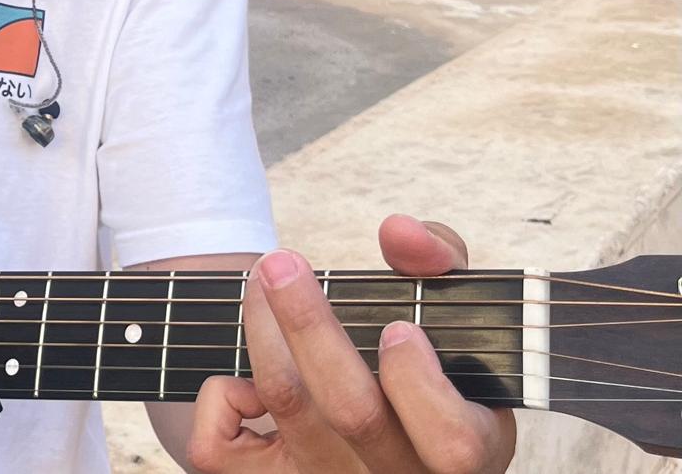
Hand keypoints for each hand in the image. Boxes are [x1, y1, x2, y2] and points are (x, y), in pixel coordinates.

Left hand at [186, 215, 516, 472]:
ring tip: (262, 281)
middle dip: (310, 324)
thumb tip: (400, 232)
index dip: (420, 385)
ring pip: (286, 403)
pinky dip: (220, 399)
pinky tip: (244, 378)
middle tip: (280, 263)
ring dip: (262, 327)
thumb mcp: (448, 313)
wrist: (372, 423)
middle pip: (353, 410)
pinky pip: (222, 452)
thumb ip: (436, 262)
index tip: (398, 328)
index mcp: (463, 445)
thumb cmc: (418, 359)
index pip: (453, 442)